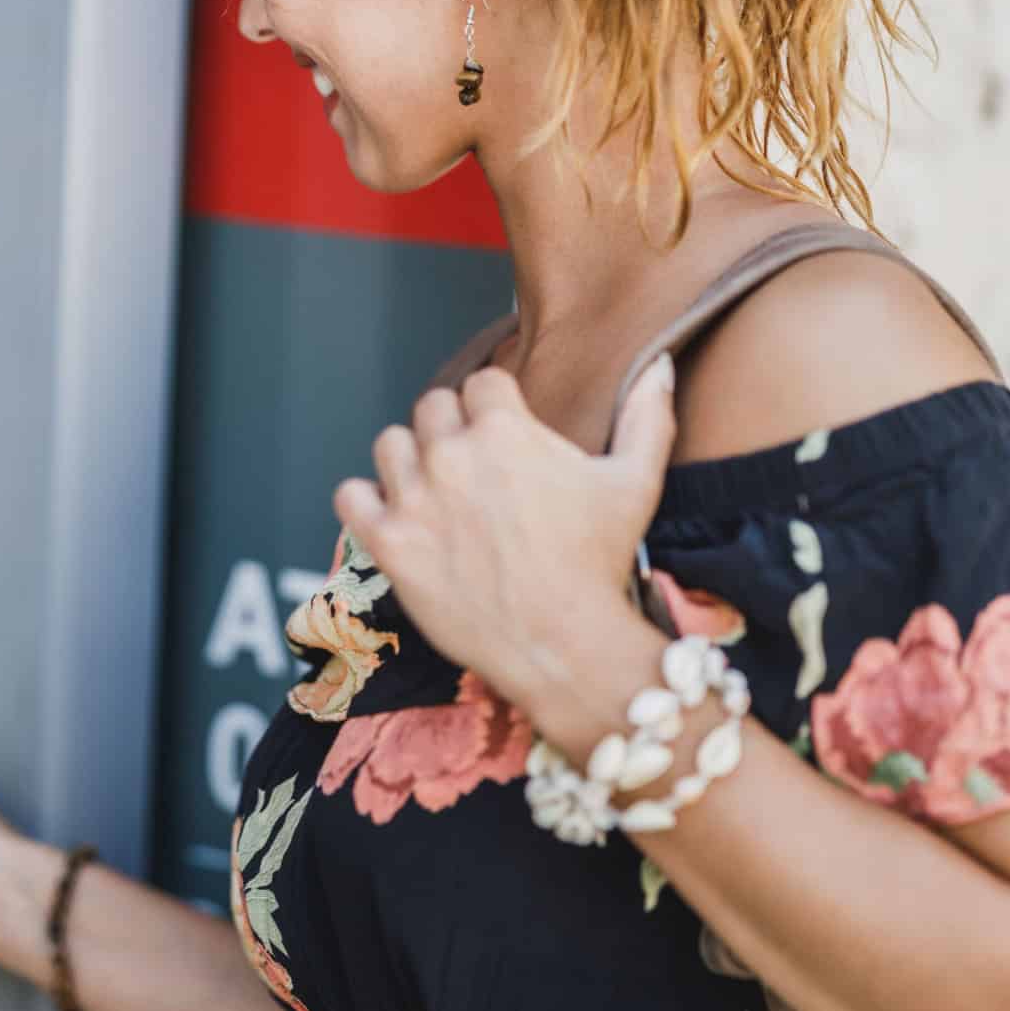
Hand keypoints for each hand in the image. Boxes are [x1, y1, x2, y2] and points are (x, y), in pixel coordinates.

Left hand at [332, 357, 679, 738]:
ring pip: (391, 444)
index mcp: (504, 430)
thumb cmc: (599, 565)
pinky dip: (367, 501)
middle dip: (453, 428)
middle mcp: (451, 455)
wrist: (561, 645)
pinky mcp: (389, 543)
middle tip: (474, 468)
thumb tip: (659, 364)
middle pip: (432, 406)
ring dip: (410, 460)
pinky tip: (395, 517)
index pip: (482, 381)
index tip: (505, 431)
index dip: (496, 405)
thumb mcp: (636, 483)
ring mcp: (414, 499)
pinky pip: (350, 494)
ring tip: (437, 491)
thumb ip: (646, 416)